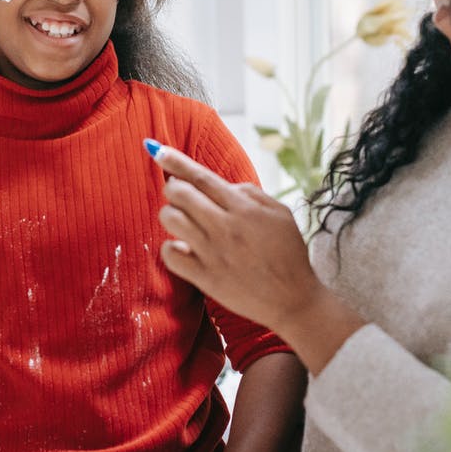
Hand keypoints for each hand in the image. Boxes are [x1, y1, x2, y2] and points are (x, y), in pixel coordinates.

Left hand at [148, 142, 325, 332]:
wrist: (294, 300)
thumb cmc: (289, 255)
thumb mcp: (281, 214)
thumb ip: (252, 193)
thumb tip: (224, 185)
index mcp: (244, 208)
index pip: (202, 177)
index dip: (176, 161)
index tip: (156, 150)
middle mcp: (226, 227)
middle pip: (180, 194)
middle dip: (174, 188)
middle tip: (180, 194)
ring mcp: (213, 253)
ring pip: (171, 220)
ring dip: (170, 214)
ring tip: (182, 220)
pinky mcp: (205, 278)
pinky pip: (170, 255)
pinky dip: (170, 248)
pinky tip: (182, 248)